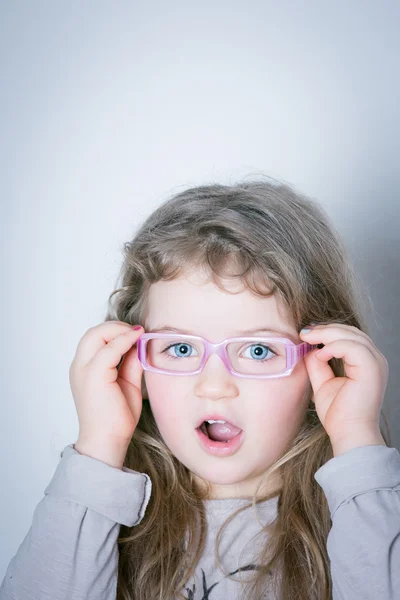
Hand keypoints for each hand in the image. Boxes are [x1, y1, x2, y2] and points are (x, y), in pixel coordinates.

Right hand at [69, 321, 143, 465]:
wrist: (108, 441)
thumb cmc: (116, 418)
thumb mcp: (127, 383)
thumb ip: (130, 363)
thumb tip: (139, 344)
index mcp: (84, 369)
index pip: (95, 339)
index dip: (115, 331)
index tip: (136, 333)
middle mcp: (79, 366)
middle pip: (92, 332)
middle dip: (115, 326)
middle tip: (136, 330)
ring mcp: (84, 370)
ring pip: (96, 334)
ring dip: (119, 329)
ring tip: (137, 333)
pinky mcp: (94, 375)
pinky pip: (109, 349)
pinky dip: (124, 339)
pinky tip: (138, 338)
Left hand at [299, 323, 388, 455]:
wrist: (348, 433)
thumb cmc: (338, 414)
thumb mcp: (323, 382)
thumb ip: (318, 364)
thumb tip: (309, 348)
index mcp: (366, 362)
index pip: (349, 336)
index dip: (328, 330)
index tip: (306, 333)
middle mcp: (375, 360)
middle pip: (351, 331)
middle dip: (325, 328)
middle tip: (304, 332)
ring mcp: (376, 363)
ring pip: (351, 335)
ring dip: (326, 333)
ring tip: (307, 338)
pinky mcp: (372, 368)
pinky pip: (352, 347)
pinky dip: (333, 346)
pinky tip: (320, 354)